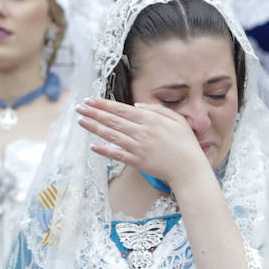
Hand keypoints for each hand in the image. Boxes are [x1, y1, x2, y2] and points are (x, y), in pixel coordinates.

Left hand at [76, 100, 210, 190]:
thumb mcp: (176, 119)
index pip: (121, 109)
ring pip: (112, 135)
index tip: (91, 100)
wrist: (189, 168)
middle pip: (113, 120)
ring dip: (95, 128)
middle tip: (79, 107)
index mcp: (150, 119)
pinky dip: (104, 150)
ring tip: (81, 121)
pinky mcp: (137, 162)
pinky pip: (117, 155)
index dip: (104, 104)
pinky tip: (92, 146)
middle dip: (94, 113)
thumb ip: (156, 110)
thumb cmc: (185, 143)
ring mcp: (137, 147)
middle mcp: (141, 131)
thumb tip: (136, 105)